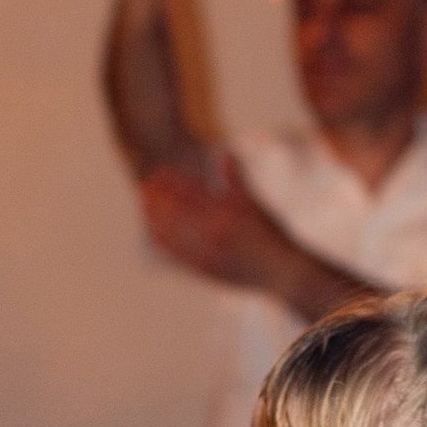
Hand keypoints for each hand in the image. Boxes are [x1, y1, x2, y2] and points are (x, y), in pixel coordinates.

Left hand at [142, 152, 293, 292]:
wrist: (282, 271)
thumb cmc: (272, 235)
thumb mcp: (255, 203)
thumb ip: (236, 179)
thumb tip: (226, 154)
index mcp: (225, 212)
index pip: (192, 192)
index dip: (172, 182)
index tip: (158, 171)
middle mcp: (214, 231)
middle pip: (177, 211)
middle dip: (158, 198)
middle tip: (143, 186)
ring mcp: (208, 252)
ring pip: (173, 234)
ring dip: (156, 219)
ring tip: (144, 206)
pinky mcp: (206, 270)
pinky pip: (179, 255)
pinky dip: (164, 243)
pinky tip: (154, 235)